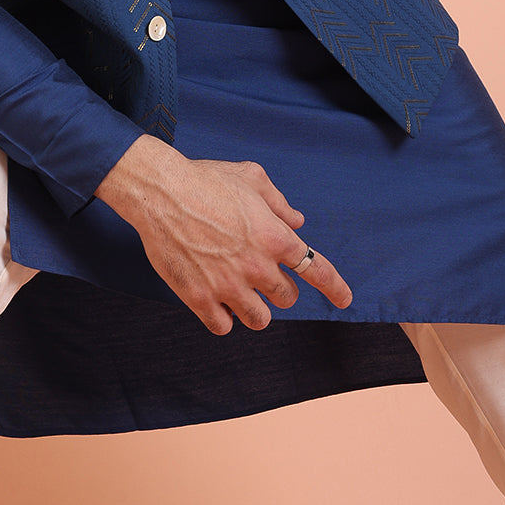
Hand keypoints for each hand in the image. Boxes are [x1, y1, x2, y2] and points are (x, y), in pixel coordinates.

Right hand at [95, 135, 351, 334]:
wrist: (160, 192)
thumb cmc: (205, 179)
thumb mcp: (250, 177)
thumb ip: (278, 202)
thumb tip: (297, 221)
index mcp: (274, 236)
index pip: (317, 270)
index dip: (334, 288)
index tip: (344, 299)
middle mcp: (256, 266)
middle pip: (286, 298)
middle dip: (278, 288)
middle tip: (258, 273)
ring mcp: (228, 286)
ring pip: (258, 320)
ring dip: (253, 309)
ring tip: (239, 292)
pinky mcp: (200, 298)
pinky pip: (223, 326)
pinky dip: (223, 318)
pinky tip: (216, 302)